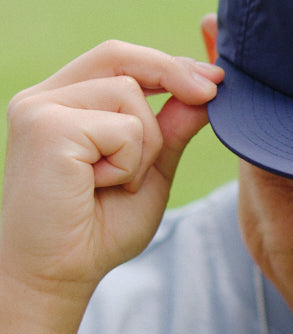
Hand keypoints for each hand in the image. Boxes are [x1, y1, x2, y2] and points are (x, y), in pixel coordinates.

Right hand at [0, 42, 223, 315]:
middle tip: (211, 93)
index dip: (167, 63)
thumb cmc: (97, 229)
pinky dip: (128, 163)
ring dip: (144, 146)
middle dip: (172, 73)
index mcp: (60, 101)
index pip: (116, 58)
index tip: (214, 78)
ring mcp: (39, 109)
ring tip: (113, 182)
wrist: (58, 276)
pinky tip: (97, 188)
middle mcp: (42, 98)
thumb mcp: (149, 168)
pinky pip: (122, 128)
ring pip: (129, 95)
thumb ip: (172, 126)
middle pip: (120, 56)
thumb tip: (207, 84)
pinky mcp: (45, 127)